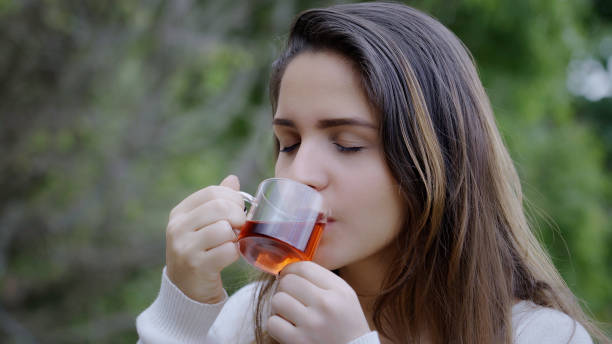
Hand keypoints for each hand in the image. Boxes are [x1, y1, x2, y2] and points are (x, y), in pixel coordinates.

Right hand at [165, 175, 244, 303]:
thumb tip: (232, 179)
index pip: (212, 192)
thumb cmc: (199, 251)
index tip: (238, 209)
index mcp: (179, 213)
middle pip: (220, 207)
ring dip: (235, 236)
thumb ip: (217, 202)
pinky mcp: (196, 266)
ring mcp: (185, 247)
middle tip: (240, 226)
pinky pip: (227, 251)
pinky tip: (229, 256)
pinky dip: (234, 252)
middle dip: (238, 215)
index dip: (232, 198)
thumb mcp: (202, 224)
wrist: (186, 289)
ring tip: (231, 242)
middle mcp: (177, 228)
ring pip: (224, 229)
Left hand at [268, 261, 370, 343]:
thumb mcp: (345, 295)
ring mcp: (312, 324)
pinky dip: (276, 324)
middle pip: (288, 282)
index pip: (304, 268)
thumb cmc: (346, 323)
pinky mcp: (299, 341)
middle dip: (284, 288)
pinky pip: (272, 323)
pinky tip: (287, 326)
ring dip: (279, 306)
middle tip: (290, 296)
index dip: (290, 269)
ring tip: (288, 312)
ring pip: (277, 300)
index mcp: (338, 291)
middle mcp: (326, 305)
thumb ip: (322, 279)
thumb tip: (290, 269)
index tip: (288, 276)